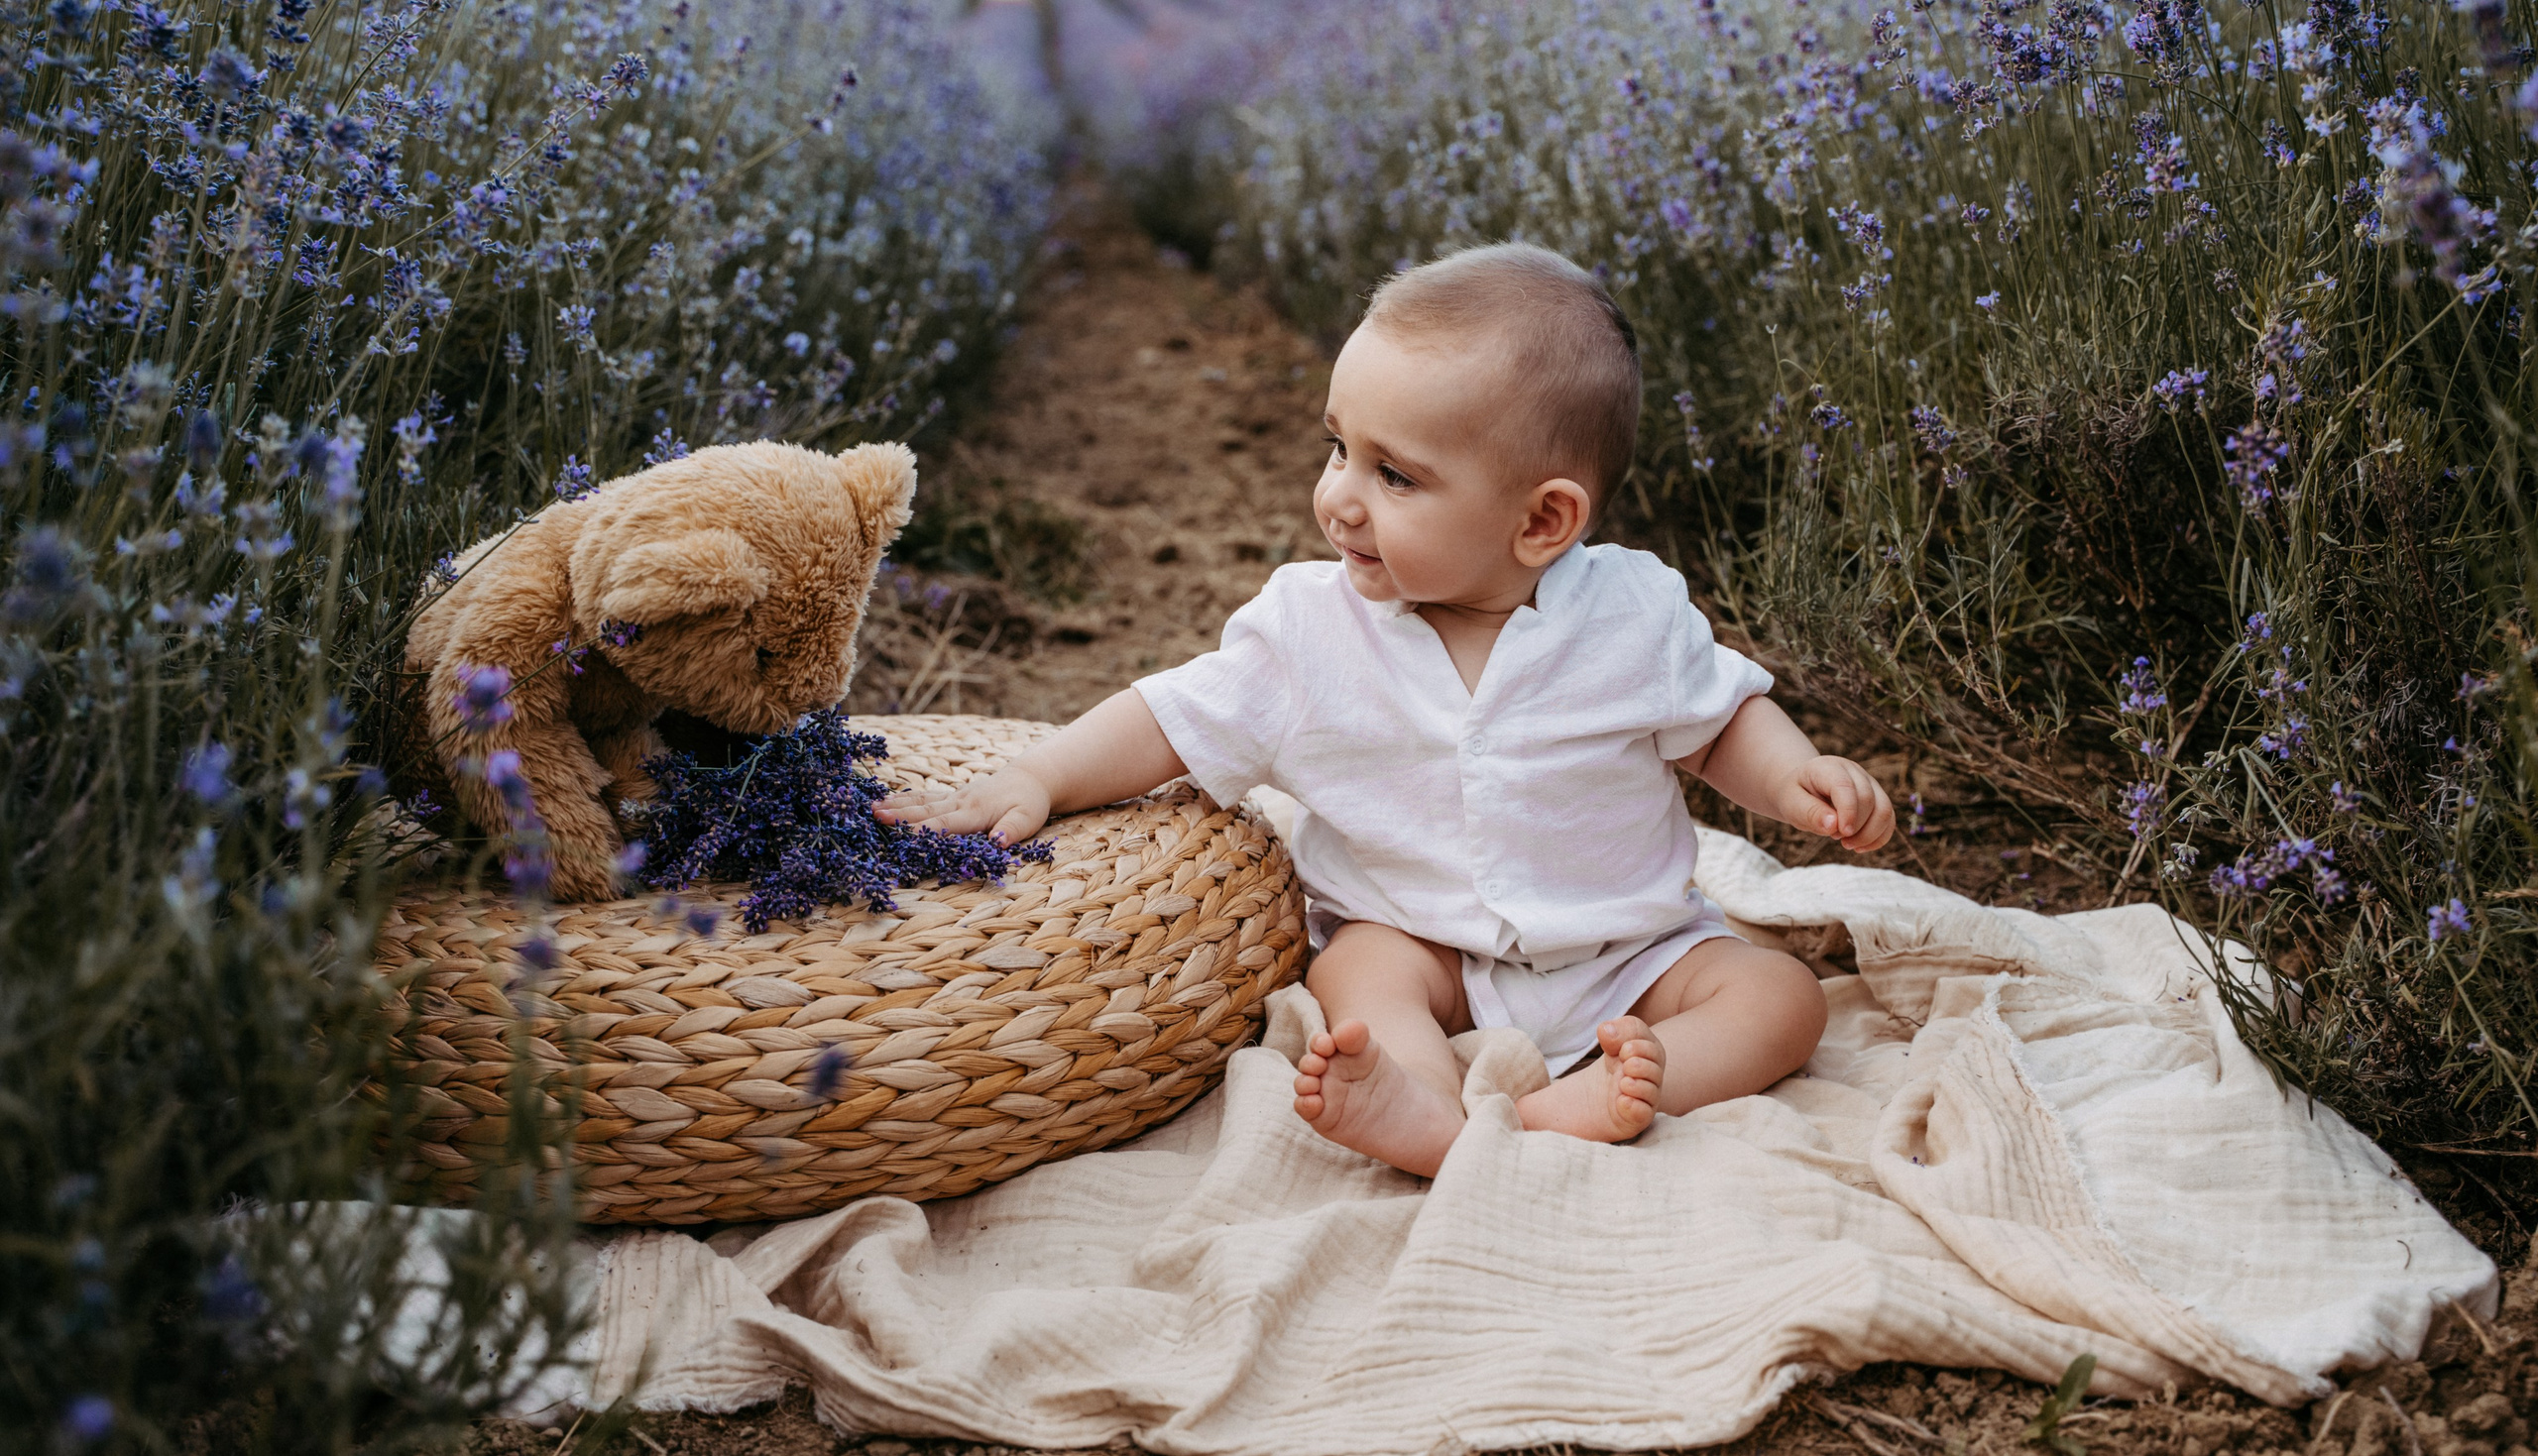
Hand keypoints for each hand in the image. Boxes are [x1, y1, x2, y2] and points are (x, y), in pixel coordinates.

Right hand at [873, 765, 1051, 845]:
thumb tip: (997, 842)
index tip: (900, 835)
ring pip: (920, 800)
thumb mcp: (1027, 820)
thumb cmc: (1029, 803)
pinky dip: (904, 798)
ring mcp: (954, 797)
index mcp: (974, 812)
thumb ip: (1011, 831)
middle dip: (898, 814)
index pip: (944, 823)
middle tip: (871, 816)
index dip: (922, 830)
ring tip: (870, 808)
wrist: (1030, 779)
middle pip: (924, 810)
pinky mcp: (952, 796)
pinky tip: (886, 800)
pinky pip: (925, 796)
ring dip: (895, 805)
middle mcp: (959, 802)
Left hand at [1782, 755, 1893, 850]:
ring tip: (1847, 844)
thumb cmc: (1796, 796)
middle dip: (1855, 827)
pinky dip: (1878, 838)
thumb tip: (1833, 825)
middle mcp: (1853, 771)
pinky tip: (1860, 847)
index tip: (1841, 834)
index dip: (1848, 812)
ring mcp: (1869, 783)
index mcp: (1828, 767)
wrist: (1803, 789)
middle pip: (1868, 799)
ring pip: (1884, 809)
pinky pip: (1889, 819)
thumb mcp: (1792, 804)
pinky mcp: (1877, 798)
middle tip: (1835, 837)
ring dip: (1869, 834)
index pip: (1845, 786)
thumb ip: (1810, 813)